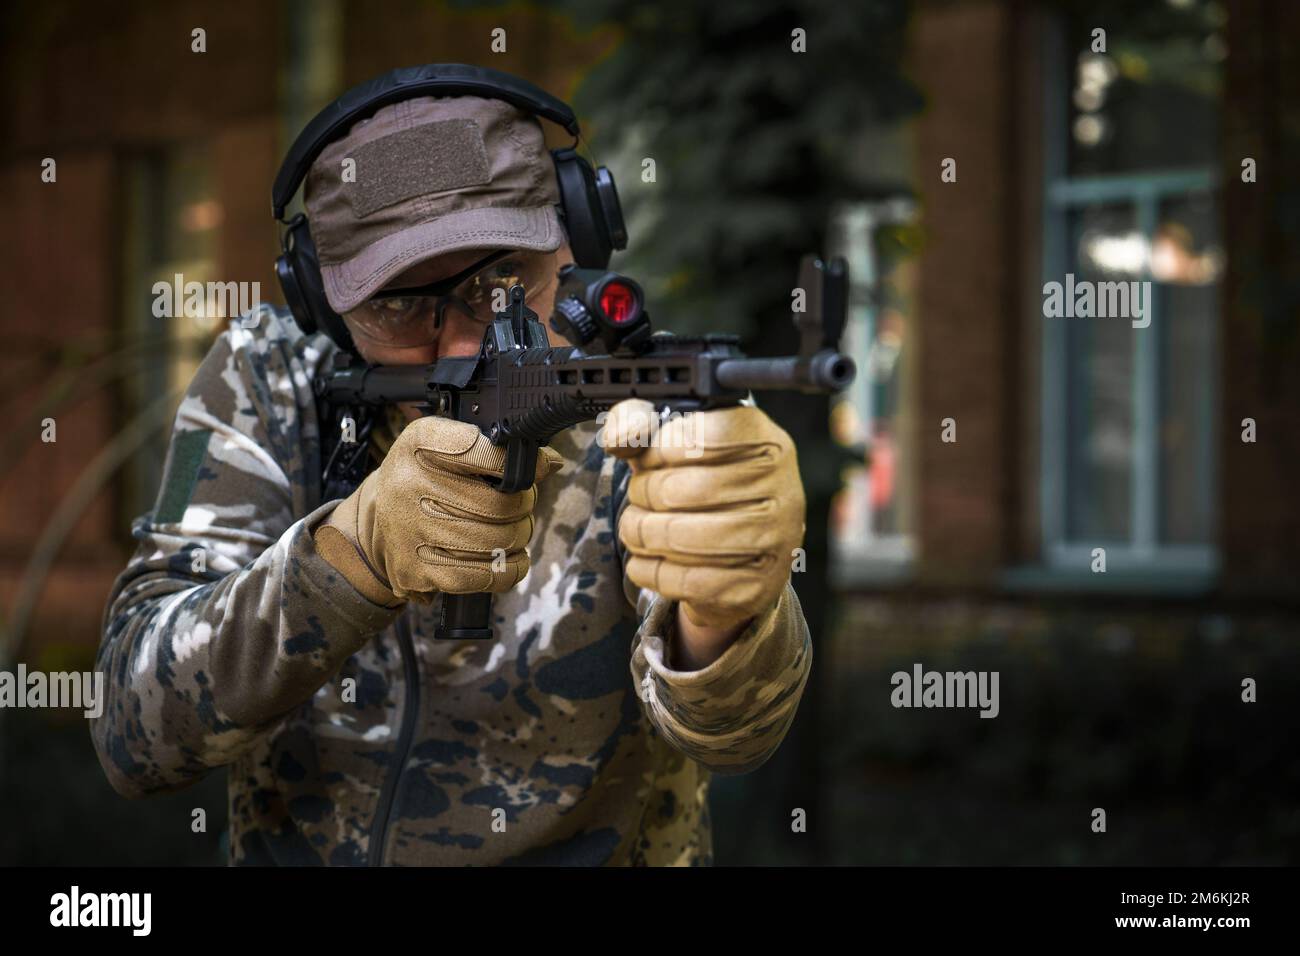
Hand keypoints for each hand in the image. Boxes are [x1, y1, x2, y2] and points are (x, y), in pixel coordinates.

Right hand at [314, 415, 563, 603]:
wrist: (377, 519)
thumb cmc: (426, 477)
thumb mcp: (448, 446)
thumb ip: (496, 449)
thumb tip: (550, 463)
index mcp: (419, 443)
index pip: (480, 449)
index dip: (517, 464)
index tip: (536, 468)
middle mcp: (408, 484)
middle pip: (498, 504)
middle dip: (524, 507)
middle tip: (522, 507)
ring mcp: (410, 530)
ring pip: (496, 541)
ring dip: (518, 538)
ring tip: (515, 531)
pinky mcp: (416, 569)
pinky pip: (482, 576)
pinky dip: (508, 570)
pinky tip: (510, 559)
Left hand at [601, 399, 804, 631]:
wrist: (745, 548)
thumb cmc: (705, 482)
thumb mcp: (674, 441)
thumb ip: (638, 421)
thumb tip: (620, 438)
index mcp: (765, 442)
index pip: (702, 437)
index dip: (659, 449)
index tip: (649, 458)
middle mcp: (780, 489)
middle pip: (683, 490)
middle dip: (643, 494)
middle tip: (638, 496)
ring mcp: (773, 541)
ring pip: (681, 538)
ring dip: (641, 533)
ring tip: (634, 527)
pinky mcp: (755, 585)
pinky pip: (686, 580)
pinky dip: (651, 570)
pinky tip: (646, 559)